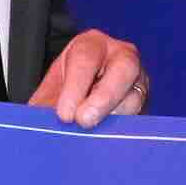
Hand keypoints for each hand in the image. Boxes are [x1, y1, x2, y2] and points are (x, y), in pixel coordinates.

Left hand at [29, 29, 149, 123]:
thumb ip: (46, 105)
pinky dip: (124, 129)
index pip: (87, 58)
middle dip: (103, 97)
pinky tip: (107, 139)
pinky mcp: (146, 104)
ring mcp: (139, 79)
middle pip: (123, 68)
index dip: (75, 86)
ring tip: (94, 133)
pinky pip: (141, 117)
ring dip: (115, 117)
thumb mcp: (50, 93)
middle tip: (84, 121)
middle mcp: (121, 56)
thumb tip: (38, 122)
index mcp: (91, 45)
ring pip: (136, 96)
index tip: (65, 115)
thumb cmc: (64, 93)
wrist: (81, 102)